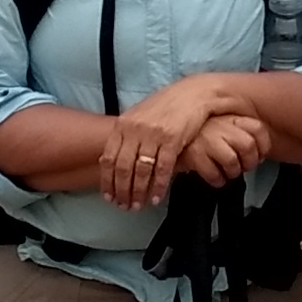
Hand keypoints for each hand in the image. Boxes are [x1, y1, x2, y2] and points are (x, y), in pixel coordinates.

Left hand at [96, 78, 234, 206]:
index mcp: (123, 124)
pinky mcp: (172, 139)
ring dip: (138, 192)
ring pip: (141, 171)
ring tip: (138, 206)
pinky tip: (155, 198)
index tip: (108, 197)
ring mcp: (153, 134)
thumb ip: (125, 136)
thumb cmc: (166, 106)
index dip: (108, 181)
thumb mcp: (139, 117)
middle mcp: (135, 129)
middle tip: (124, 207)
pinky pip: (162, 169)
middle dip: (122, 191)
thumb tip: (110, 160)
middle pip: (123, 167)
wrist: (193, 94)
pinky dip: (158, 186)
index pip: (109, 158)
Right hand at [176, 107, 276, 187]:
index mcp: (229, 116)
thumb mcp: (221, 125)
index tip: (260, 156)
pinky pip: (214, 173)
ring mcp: (207, 139)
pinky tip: (215, 177)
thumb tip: (260, 154)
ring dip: (232, 173)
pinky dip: (217, 180)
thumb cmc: (197, 134)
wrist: (164, 135)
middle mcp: (220, 125)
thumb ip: (240, 132)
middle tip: (243, 168)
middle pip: (248, 146)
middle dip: (249, 163)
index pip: (258, 128)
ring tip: (227, 173)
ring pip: (232, 161)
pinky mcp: (194, 154)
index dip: (264, 146)